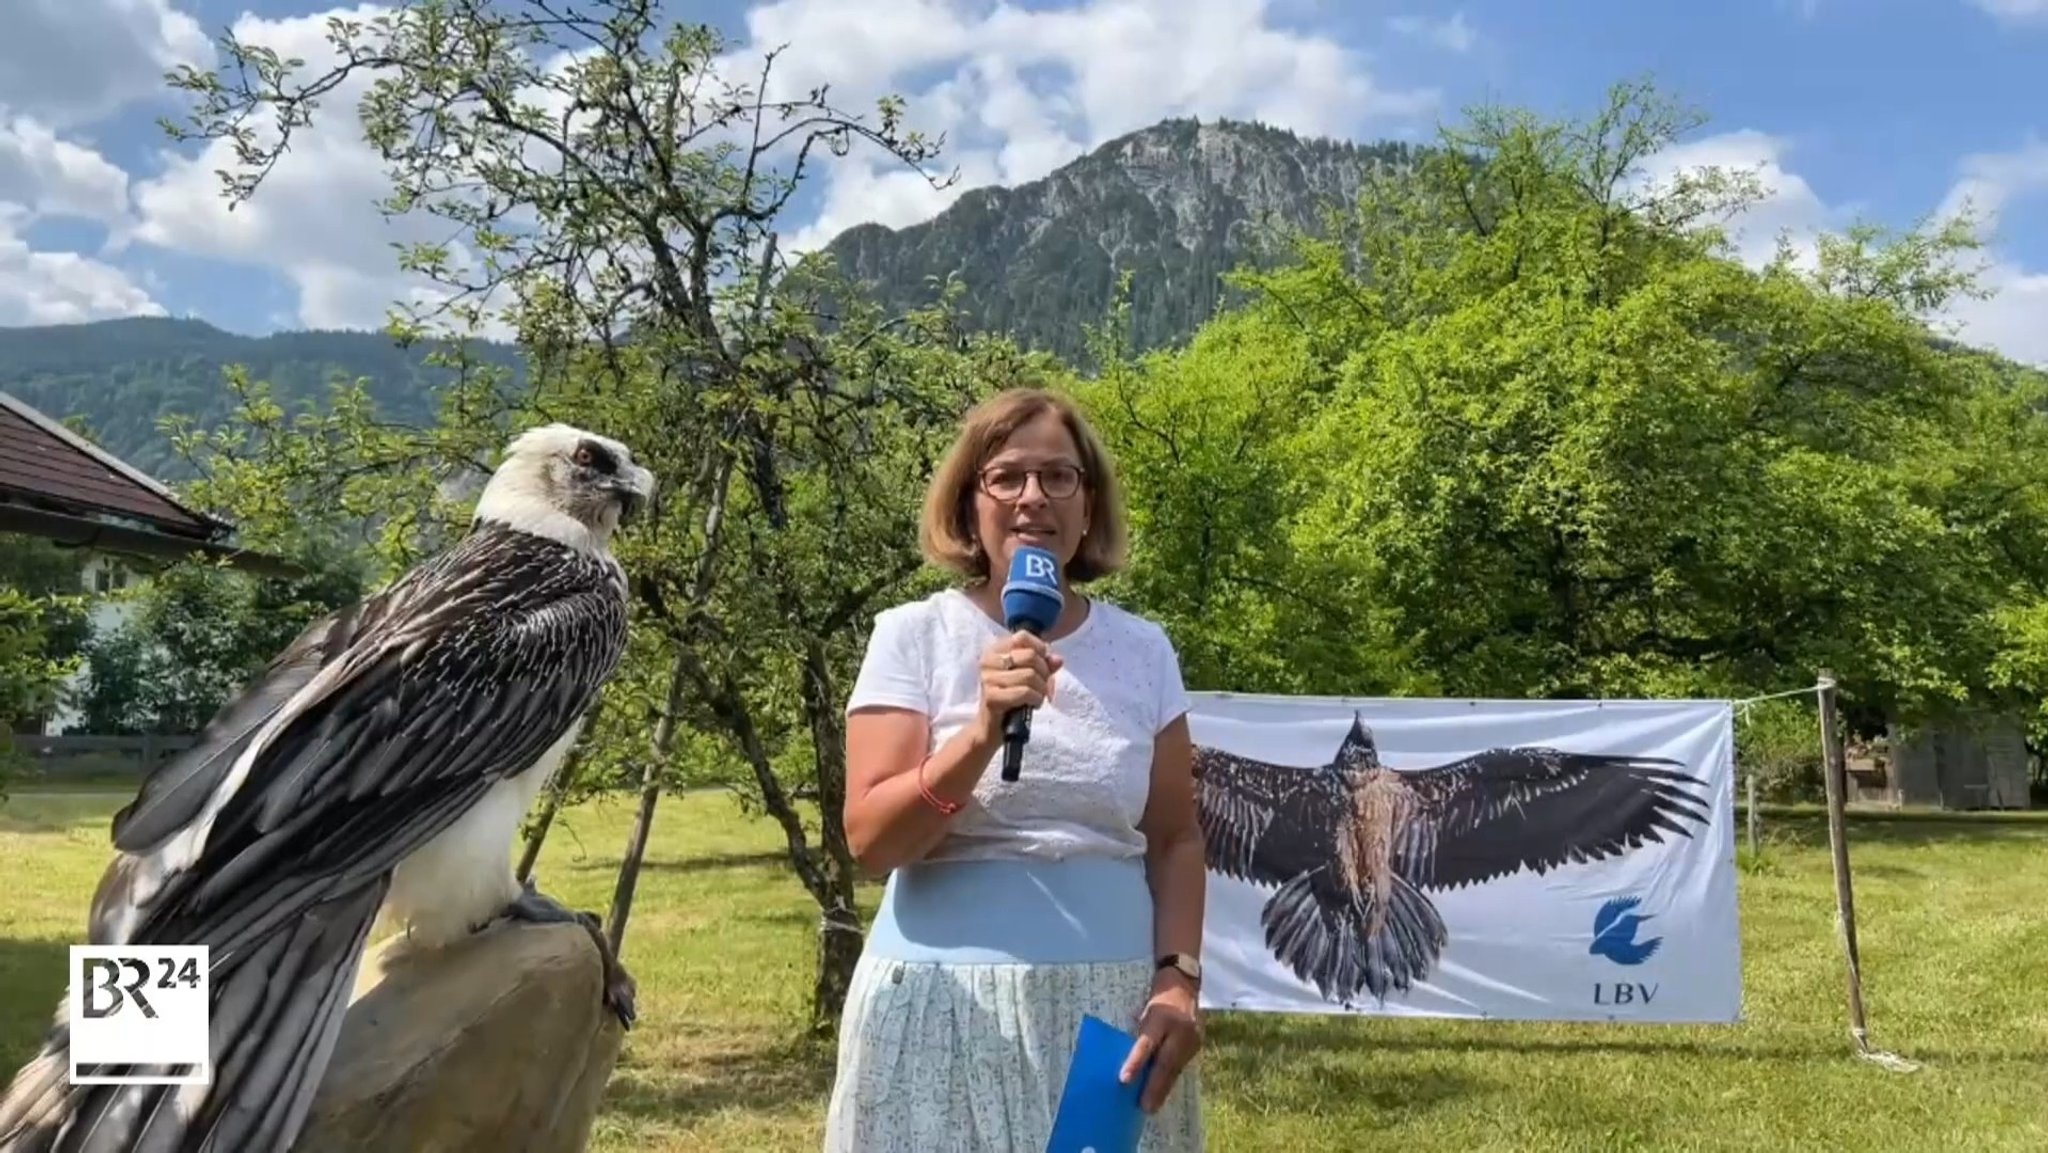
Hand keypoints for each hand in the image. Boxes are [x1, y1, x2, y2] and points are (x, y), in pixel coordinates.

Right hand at [973, 630, 1061, 739]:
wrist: (993, 728)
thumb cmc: (1012, 699)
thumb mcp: (1028, 677)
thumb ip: (1044, 665)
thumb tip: (1058, 660)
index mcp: (995, 650)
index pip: (1022, 636)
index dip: (1040, 650)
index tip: (1042, 665)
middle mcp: (988, 661)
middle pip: (1030, 656)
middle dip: (1044, 673)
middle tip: (1042, 686)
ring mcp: (988, 678)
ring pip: (1030, 675)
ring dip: (1041, 689)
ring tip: (1037, 697)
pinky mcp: (991, 697)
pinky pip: (1025, 692)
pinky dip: (1035, 699)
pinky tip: (1032, 705)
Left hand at [1120, 973, 1202, 1112]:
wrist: (1183, 983)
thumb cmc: (1156, 998)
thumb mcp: (1143, 1011)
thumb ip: (1137, 1035)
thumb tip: (1125, 1063)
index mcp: (1160, 1016)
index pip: (1147, 1043)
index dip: (1136, 1062)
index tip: (1124, 1080)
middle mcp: (1179, 1028)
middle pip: (1165, 1061)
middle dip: (1154, 1086)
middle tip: (1145, 1107)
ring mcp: (1192, 1036)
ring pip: (1176, 1067)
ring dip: (1163, 1088)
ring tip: (1152, 1106)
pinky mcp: (1198, 1043)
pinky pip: (1181, 1065)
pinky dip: (1171, 1080)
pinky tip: (1163, 1093)